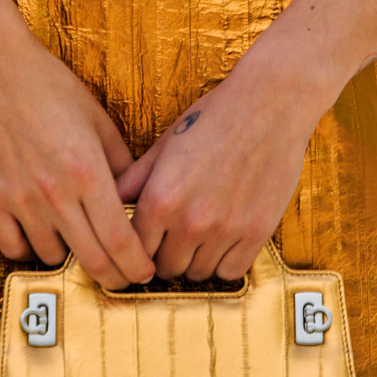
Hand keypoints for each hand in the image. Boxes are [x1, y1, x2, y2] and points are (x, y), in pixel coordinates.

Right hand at [0, 30, 154, 290]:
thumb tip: (135, 198)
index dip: (136, 265)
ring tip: (78, 241)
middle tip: (122, 277)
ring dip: (72, 257)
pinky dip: (32, 249)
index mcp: (87, 172)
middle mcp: (54, 193)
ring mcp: (19, 200)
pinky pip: (14, 248)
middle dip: (114, 276)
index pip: (120, 240)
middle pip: (92, 260)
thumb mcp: (99, 120)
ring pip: (53, 257)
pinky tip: (42, 234)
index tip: (145, 273)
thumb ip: (120, 163)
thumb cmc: (52, 88)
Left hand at [116, 61, 319, 281]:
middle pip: (166, 267)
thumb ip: (135, 179)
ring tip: (199, 236)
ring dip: (195, 259)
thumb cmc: (215, 117)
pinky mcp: (256, 233)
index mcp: (161, 198)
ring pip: (197, 273)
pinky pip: (231, 272)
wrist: (268, 104)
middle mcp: (190, 221)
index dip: (138, 246)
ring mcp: (225, 230)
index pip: (135, 249)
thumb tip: (108, 201)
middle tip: (172, 238)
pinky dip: (224, 262)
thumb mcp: (166, 143)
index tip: (146, 241)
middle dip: (165, 254)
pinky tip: (223, 240)